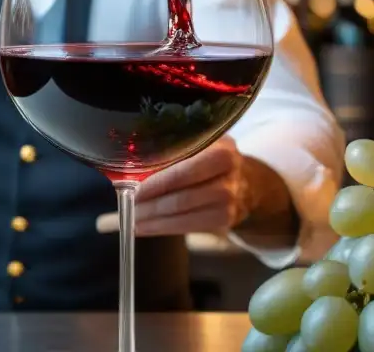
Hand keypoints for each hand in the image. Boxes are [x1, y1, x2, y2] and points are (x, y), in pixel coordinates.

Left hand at [96, 136, 250, 236]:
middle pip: (182, 194)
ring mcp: (229, 200)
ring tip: (132, 218)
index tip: (132, 188)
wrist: (245, 181)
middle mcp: (229, 174)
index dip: (156, 181)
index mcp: (220, 148)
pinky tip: (146, 227)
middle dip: (150, 202)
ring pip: (183, 213)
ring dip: (154, 218)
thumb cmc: (208, 159)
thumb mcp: (199, 145)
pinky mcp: (225, 220)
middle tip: (127, 206)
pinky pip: (188, 226)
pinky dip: (163, 227)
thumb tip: (129, 165)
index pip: (184, 168)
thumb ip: (171, 151)